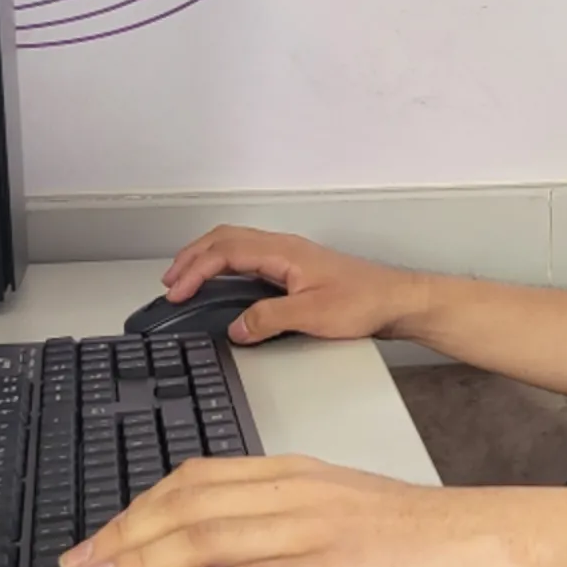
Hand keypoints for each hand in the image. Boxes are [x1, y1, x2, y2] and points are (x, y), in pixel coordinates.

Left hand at [59, 457, 507, 566]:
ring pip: (212, 535)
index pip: (193, 480)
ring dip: (147, 562)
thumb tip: (214, 551)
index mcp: (290, 473)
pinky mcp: (336, 565)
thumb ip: (276, 517)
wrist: (476, 536)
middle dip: (123, 536)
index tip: (99, 538)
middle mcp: (293, 491)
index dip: (136, 508)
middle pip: (188, 505)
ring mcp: (313, 526)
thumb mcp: (334, 504)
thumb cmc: (411, 530)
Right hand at [161, 226, 427, 344]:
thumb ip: (269, 319)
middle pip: (225, 239)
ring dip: (207, 258)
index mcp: (283, 251)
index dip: (195, 270)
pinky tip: (221, 283)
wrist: (395, 300)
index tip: (177, 292)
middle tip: (170, 281)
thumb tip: (235, 327)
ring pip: (236, 245)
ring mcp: (289, 255)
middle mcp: (283, 247)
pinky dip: (225, 266)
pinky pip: (249, 257)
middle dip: (192, 257)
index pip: (225, 252)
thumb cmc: (364, 302)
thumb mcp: (312, 316)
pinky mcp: (295, 268)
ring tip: (186, 279)